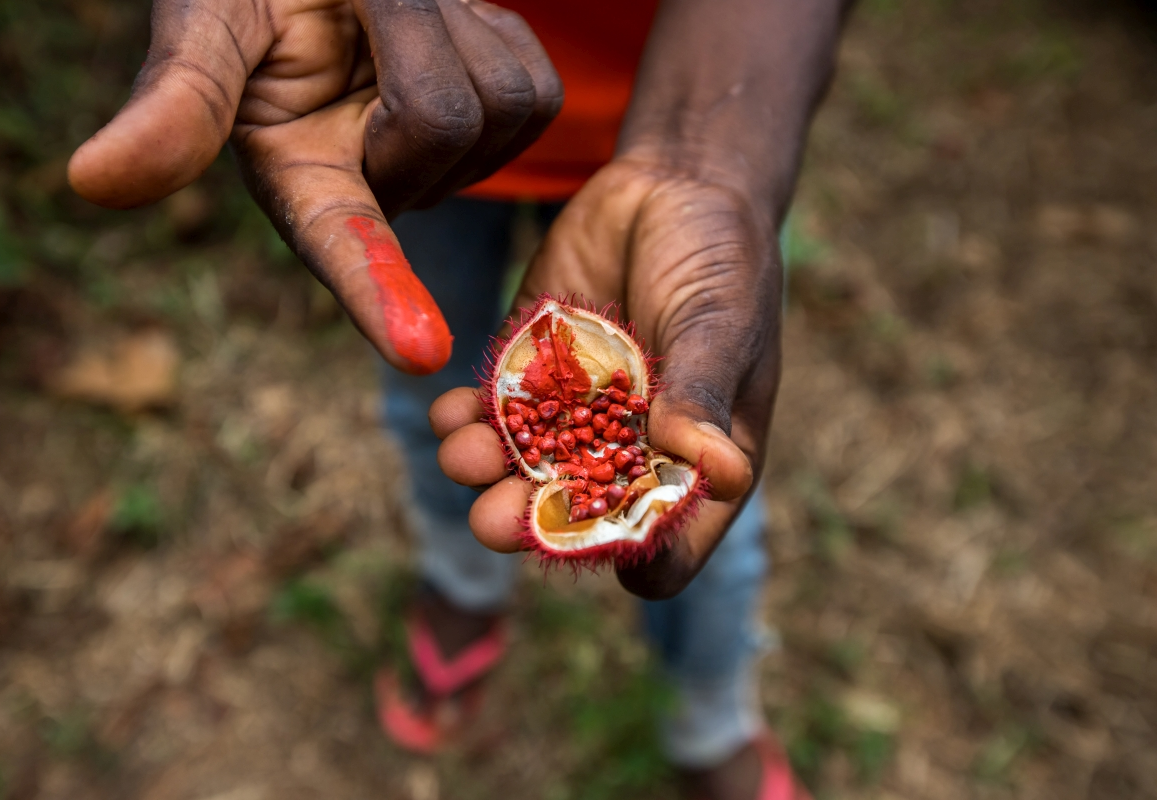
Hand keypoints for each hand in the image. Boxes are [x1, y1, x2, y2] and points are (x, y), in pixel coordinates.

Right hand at [67, 0, 560, 373]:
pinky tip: (443, 29)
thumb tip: (92, 181)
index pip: (341, 245)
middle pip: (448, 129)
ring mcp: (453, 166)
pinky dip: (493, 30)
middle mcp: (383, 188)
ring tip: (394, 13)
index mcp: (304, 180)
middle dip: (409, 38)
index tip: (418, 353)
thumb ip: (177, 102)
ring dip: (451, 27)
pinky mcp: (509, 130)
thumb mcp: (210, 24)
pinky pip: (538, 88)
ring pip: (501, 109)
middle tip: (356, 0)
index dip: (377, 294)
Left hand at [429, 156, 782, 598]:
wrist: (670, 186)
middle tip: (494, 522)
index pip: (671, 537)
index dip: (643, 556)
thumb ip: (702, 394)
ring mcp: (577, 414)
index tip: (606, 547)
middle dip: (532, 523)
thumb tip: (719, 474)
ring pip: (524, 467)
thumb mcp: (719, 323)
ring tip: (462, 456)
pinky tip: (446, 414)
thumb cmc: (721, 259)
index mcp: (697, 458)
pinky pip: (493, 412)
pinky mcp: (533, 373)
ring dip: (488, 473)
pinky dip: (466, 419)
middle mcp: (632, 449)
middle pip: (579, 514)